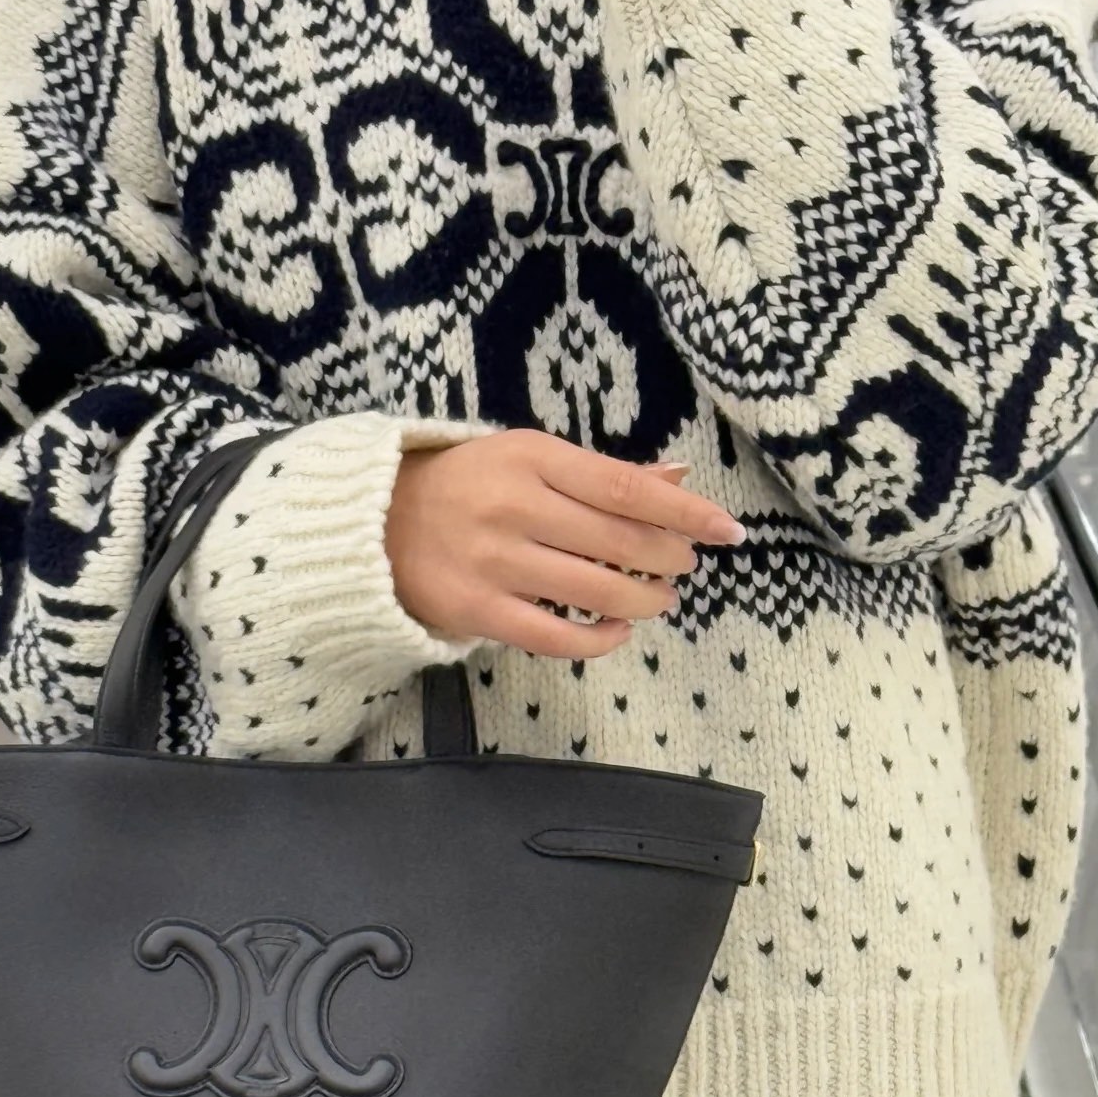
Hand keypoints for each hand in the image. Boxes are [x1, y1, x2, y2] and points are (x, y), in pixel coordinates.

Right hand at [385, 428, 745, 660]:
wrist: (371, 525)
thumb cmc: (462, 485)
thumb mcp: (526, 458)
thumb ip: (599, 473)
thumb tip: (677, 477)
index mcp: (531, 457)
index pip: (626, 488)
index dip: (685, 512)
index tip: (726, 530)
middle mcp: (514, 506)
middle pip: (619, 541)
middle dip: (668, 557)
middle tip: (685, 565)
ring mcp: (495, 562)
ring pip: (596, 591)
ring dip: (644, 599)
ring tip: (659, 598)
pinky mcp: (478, 611)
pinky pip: (556, 636)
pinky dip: (599, 639)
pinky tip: (617, 631)